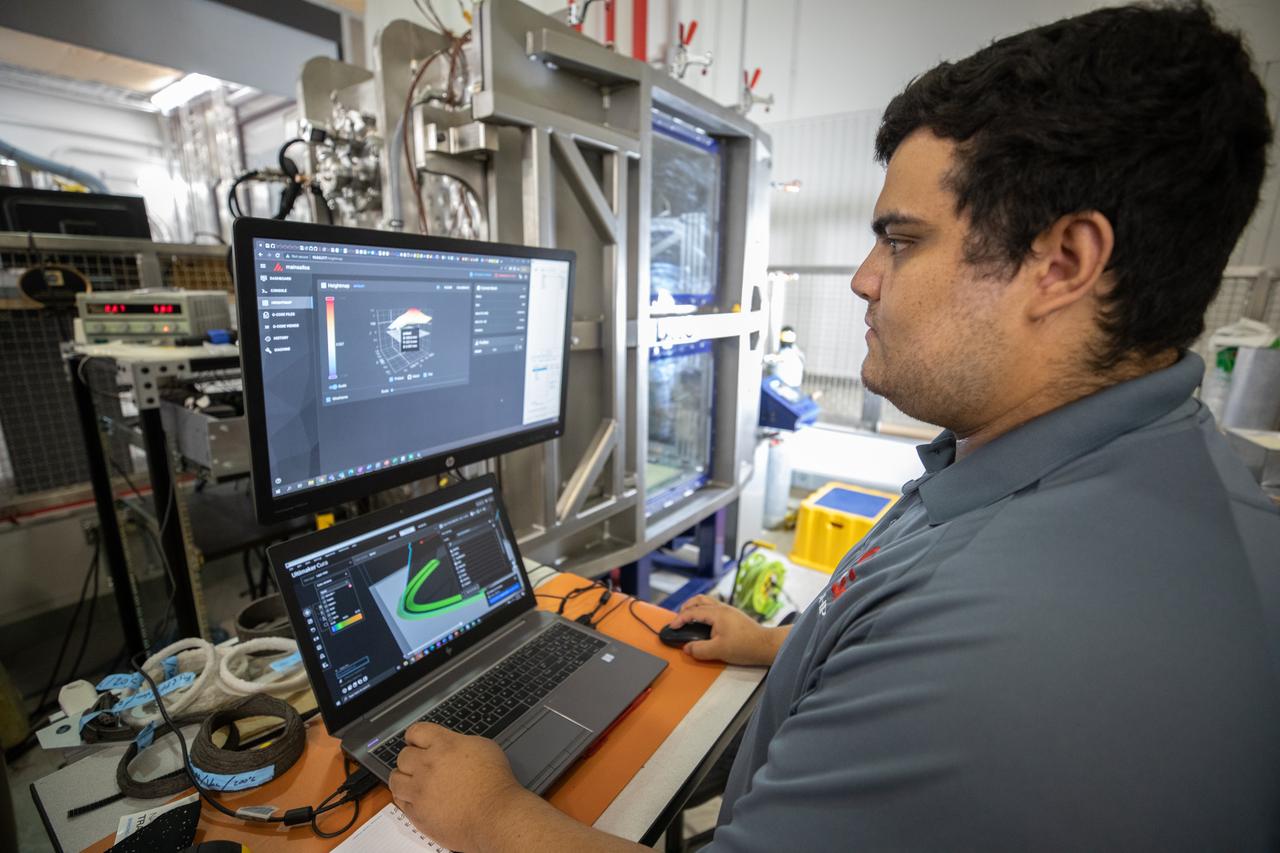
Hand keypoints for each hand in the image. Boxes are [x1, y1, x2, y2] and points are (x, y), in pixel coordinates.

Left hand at [389, 722, 532, 850]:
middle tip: (418, 764)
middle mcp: (428, 765)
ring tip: (411, 782)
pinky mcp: (417, 813)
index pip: (416, 731)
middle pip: (403, 756)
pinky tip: (416, 799)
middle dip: (411, 759)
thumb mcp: (483, 747)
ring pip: (396, 779)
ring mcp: (420, 790)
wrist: (495, 816)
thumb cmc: (496, 784)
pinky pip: (400, 802)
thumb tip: (449, 746)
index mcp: (444, 745)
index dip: (415, 737)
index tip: (415, 741)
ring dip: (403, 778)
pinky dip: (406, 799)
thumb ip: (459, 743)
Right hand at [667, 595, 786, 665]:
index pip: (692, 612)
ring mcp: (729, 611)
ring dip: (695, 608)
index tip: (672, 627)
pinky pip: (714, 608)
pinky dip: (704, 612)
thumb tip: (687, 648)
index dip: (679, 619)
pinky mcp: (734, 616)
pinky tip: (705, 623)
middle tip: (679, 619)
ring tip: (689, 618)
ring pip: (707, 602)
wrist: (766, 645)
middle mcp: (722, 608)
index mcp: (717, 613)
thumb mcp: (718, 651)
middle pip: (699, 600)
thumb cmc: (746, 646)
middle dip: (686, 608)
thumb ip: (700, 650)